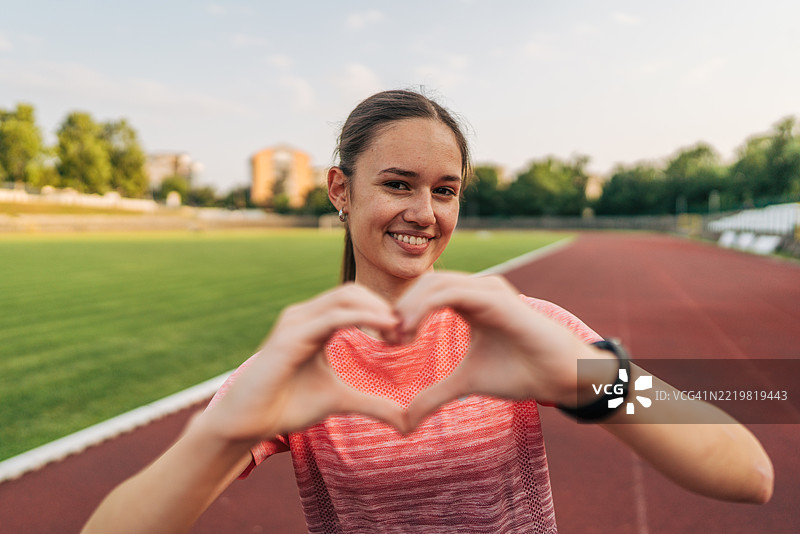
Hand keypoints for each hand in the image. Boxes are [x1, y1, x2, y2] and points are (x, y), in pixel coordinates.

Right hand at [203, 283, 407, 443]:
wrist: (248, 421)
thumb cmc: (287, 405)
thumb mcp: (339, 400)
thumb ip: (372, 403)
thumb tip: (406, 419)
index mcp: (315, 323)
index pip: (354, 299)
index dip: (382, 311)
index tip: (406, 334)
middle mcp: (304, 315)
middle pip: (352, 291)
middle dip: (382, 305)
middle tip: (405, 332)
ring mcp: (295, 322)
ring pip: (344, 297)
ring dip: (377, 309)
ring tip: (397, 330)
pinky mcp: (290, 336)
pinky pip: (332, 316)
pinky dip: (362, 317)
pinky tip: (383, 328)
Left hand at [394, 272, 608, 428]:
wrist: (558, 376)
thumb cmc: (519, 372)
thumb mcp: (466, 383)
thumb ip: (435, 395)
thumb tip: (405, 421)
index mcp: (469, 301)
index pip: (425, 293)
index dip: (402, 313)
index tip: (387, 343)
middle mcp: (478, 289)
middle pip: (425, 284)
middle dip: (400, 308)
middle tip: (388, 339)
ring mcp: (487, 290)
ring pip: (435, 284)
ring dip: (409, 308)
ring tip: (398, 337)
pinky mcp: (495, 297)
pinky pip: (450, 293)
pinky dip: (424, 307)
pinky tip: (412, 331)